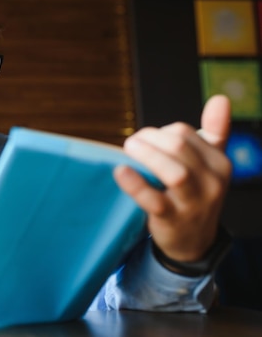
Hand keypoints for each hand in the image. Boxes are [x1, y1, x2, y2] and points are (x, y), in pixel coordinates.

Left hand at [114, 95, 231, 262]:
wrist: (193, 242)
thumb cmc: (195, 194)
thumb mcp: (209, 165)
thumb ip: (215, 132)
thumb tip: (221, 98)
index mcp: (219, 163)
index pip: (184, 132)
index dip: (158, 132)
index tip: (145, 143)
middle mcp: (212, 182)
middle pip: (177, 146)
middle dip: (148, 139)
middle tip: (131, 145)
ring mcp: (193, 202)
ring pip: (174, 171)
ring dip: (145, 156)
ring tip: (127, 150)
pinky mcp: (172, 219)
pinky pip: (154, 199)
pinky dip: (135, 184)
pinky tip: (120, 171)